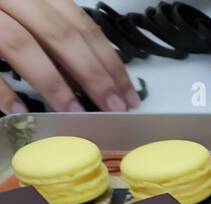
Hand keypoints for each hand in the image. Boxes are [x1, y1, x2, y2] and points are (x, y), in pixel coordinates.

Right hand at [0, 0, 138, 113]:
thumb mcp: (22, 12)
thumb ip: (49, 32)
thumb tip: (92, 75)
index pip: (77, 21)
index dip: (106, 58)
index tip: (127, 92)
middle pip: (57, 31)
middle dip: (91, 73)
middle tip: (113, 107)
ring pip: (20, 43)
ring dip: (52, 83)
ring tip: (73, 112)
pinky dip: (1, 89)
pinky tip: (18, 111)